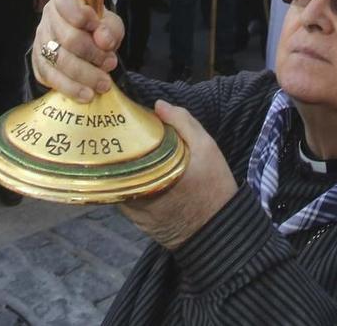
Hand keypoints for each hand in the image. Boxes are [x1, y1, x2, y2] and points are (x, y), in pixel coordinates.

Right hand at [31, 0, 123, 102]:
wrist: (85, 39)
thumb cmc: (97, 27)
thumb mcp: (110, 22)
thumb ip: (110, 28)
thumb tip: (104, 41)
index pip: (67, 4)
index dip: (85, 19)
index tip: (102, 33)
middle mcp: (48, 18)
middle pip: (68, 39)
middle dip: (93, 55)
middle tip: (110, 64)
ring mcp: (40, 40)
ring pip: (58, 62)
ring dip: (85, 76)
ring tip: (103, 84)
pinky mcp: (38, 62)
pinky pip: (50, 78)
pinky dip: (70, 88)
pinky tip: (86, 94)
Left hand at [118, 101, 235, 248]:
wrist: (219, 230)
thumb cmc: (214, 187)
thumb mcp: (207, 148)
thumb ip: (183, 122)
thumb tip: (158, 105)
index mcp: (152, 172)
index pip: (123, 150)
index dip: (120, 134)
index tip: (123, 121)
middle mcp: (138, 193)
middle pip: (117, 166)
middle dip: (120, 151)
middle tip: (125, 136)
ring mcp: (135, 211)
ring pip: (119, 182)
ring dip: (123, 168)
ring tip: (131, 153)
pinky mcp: (138, 223)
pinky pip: (126, 197)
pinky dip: (129, 185)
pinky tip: (140, 175)